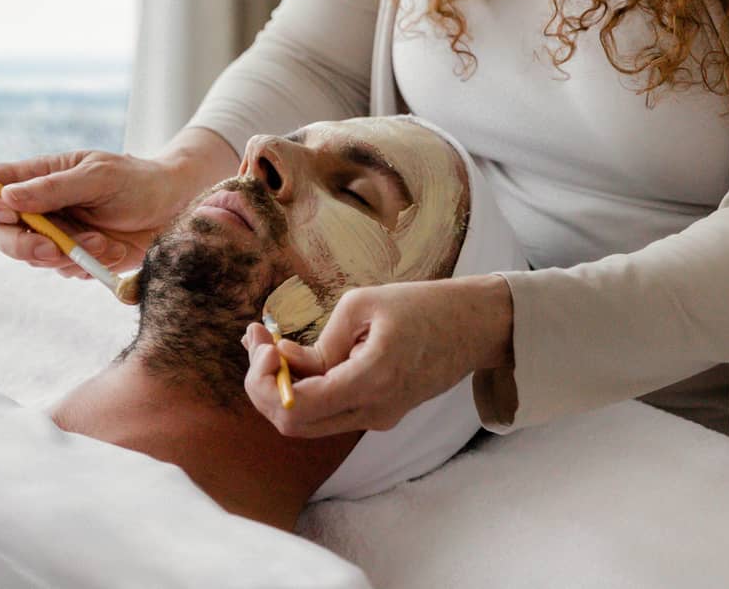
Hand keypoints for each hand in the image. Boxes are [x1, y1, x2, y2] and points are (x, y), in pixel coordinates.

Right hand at [0, 128, 237, 277]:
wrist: (177, 210)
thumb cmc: (139, 181)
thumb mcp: (99, 176)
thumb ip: (54, 187)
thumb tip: (7, 196)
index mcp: (36, 175)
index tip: (6, 212)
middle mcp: (37, 206)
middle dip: (23, 245)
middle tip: (55, 249)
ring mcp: (53, 234)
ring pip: (31, 257)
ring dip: (67, 255)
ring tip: (104, 242)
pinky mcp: (73, 258)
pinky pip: (62, 271)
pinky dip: (86, 265)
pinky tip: (113, 250)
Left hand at [243, 274, 513, 436]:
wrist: (474, 326)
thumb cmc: (423, 306)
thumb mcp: (364, 304)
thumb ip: (321, 342)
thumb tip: (286, 362)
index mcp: (370, 382)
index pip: (296, 408)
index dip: (265, 380)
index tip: (264, 341)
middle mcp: (372, 412)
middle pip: (294, 424)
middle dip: (263, 384)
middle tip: (254, 338)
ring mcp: (377, 418)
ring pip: (308, 421)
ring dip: (279, 386)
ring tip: (265, 340)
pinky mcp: (379, 412)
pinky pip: (329, 411)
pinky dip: (303, 388)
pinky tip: (291, 353)